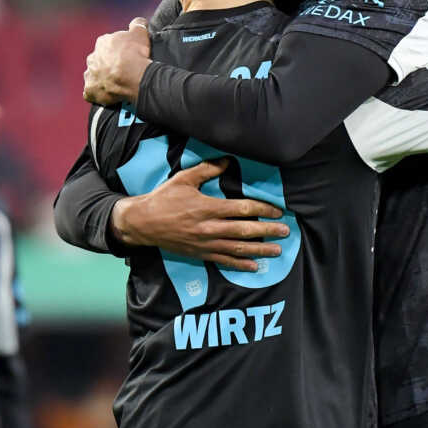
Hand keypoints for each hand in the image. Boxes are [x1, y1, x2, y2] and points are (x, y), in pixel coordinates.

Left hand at [84, 18, 150, 105]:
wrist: (133, 76)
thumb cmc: (136, 54)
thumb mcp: (140, 33)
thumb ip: (138, 25)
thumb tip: (139, 22)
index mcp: (102, 43)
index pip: (108, 45)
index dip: (118, 52)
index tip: (127, 57)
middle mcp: (93, 58)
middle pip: (99, 61)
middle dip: (107, 65)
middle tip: (122, 71)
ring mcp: (90, 75)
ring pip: (94, 76)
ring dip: (101, 79)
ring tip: (115, 84)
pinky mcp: (91, 90)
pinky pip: (91, 93)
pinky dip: (97, 94)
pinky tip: (106, 95)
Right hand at [112, 160, 289, 271]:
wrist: (142, 223)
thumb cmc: (163, 198)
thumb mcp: (184, 179)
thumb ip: (207, 169)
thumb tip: (229, 160)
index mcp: (207, 207)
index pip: (243, 209)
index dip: (263, 210)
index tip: (278, 212)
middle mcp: (209, 227)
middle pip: (245, 231)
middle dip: (268, 232)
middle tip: (285, 232)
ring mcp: (205, 243)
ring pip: (237, 249)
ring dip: (259, 250)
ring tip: (276, 251)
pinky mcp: (199, 254)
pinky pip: (223, 261)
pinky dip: (240, 265)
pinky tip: (254, 267)